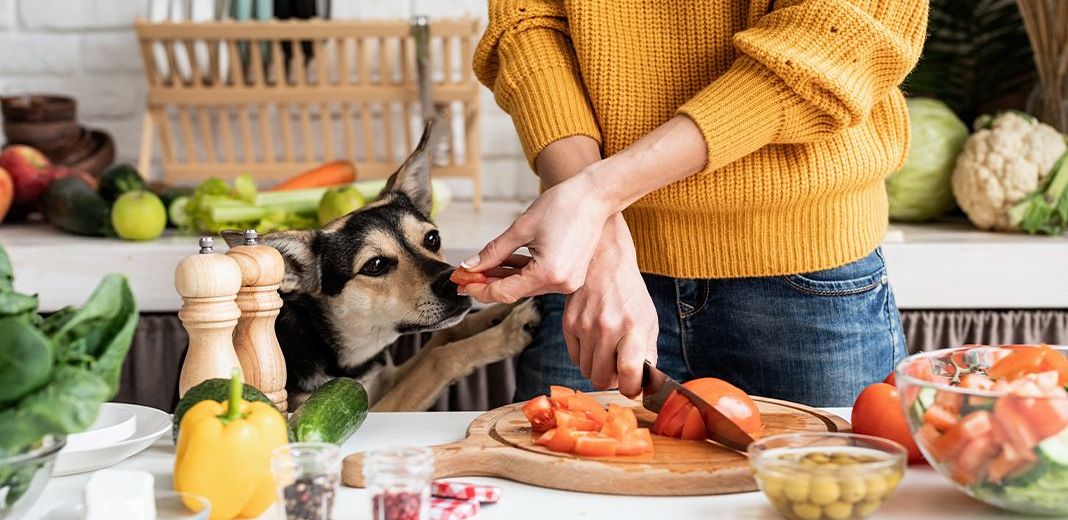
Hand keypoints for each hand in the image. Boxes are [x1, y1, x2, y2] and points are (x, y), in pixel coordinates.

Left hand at [462, 171, 615, 303]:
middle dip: (488, 283)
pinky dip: (521, 272)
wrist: (595, 196)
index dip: (479, 289)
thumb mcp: (521, 228)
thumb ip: (493, 252)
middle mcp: (561, 283)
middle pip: (515, 291)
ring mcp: (568, 281)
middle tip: (465, 276)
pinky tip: (503, 264)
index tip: (461, 282)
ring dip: (503, 277)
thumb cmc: (563, 205)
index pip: (505, 292)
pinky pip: (539, 279)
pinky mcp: (571, 275)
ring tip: (481, 268)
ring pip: (526, 286)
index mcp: (548, 273)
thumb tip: (470, 266)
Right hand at [563, 214, 657, 396]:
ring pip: (587, 371)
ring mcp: (585, 326)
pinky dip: (585, 356)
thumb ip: (648, 352)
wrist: (604, 262)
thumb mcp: (648, 319)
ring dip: (597, 368)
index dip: (631, 388)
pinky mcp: (568, 323)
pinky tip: (594, 341)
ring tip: (607, 351)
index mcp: (633, 328)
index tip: (632, 387)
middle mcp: (607, 328)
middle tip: (618, 368)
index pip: (629, 373)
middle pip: (602, 379)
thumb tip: (644, 382)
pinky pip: (575, 357)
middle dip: (611, 380)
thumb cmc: (630, 293)